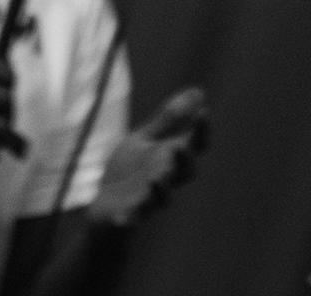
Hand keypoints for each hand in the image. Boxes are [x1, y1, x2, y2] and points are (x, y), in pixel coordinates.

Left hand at [88, 86, 210, 225]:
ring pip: (163, 198)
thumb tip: (198, 91)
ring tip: (156, 180)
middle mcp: (166, 179)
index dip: (201, 131)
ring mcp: (149, 199)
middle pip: (185, 174)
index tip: (204, 112)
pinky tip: (124, 217)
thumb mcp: (145, 140)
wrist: (106, 206)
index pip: (195, 146)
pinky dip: (130, 218)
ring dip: (161, 189)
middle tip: (181, 148)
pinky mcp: (130, 215)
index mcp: (170, 159)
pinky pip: (133, 218)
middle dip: (185, 162)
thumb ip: (168, 119)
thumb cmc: (130, 170)